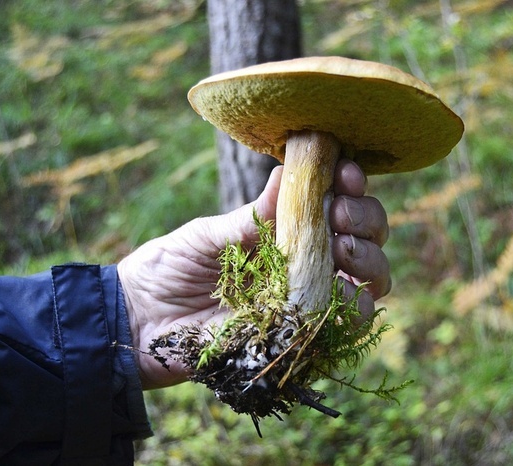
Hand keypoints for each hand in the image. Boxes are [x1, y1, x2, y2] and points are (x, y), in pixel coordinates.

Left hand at [117, 160, 390, 388]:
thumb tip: (288, 171)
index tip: (345, 174)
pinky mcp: (301, 334)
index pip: (333, 200)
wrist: (141, 324)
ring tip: (344, 250)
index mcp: (282, 228)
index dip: (349, 185)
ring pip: (367, 276)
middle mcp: (303, 260)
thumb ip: (250, 217)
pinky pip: (348, 324)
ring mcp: (306, 297)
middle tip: (340, 214)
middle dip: (365, 218)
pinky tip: (352, 296)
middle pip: (362, 235)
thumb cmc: (168, 269)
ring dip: (371, 259)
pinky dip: (362, 309)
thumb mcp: (206, 236)